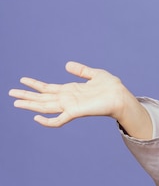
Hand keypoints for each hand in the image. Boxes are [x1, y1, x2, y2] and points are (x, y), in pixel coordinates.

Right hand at [8, 61, 131, 126]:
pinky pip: (58, 120)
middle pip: (42, 98)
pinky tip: (37, 117)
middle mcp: (67, 99)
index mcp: (71, 90)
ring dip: (30, 105)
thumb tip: (67, 64)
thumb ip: (81, 70)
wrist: (121, 96)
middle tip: (10, 92)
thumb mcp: (95, 74)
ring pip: (45, 107)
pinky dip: (47, 121)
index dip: (35, 84)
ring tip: (16, 102)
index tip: (23, 80)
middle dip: (26, 95)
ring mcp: (70, 106)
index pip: (48, 88)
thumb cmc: (111, 87)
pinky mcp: (76, 112)